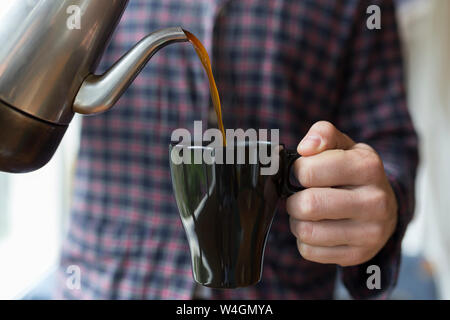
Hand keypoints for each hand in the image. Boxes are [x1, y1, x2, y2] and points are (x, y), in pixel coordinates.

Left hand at [287, 121, 397, 265]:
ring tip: (308, 213)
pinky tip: (317, 228)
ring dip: (297, 221)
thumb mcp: (344, 145)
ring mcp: (370, 232)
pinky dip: (304, 240)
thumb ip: (323, 134)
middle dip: (294, 200)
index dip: (297, 171)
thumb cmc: (354, 172)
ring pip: (306, 232)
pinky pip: (310, 251)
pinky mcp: (358, 254)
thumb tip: (305, 148)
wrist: (384, 205)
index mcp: (367, 167)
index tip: (302, 172)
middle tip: (299, 196)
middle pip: (308, 205)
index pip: (308, 172)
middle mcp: (374, 201)